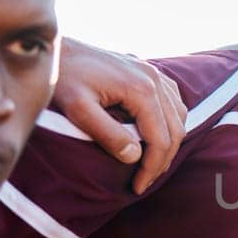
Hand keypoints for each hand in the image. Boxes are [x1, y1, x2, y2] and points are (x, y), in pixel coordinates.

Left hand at [54, 37, 187, 193]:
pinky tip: (154, 135)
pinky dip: (170, 122)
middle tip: (144, 181)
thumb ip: (107, 133)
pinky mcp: (149, 71)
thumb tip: (134, 156)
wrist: (57, 49)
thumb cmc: (64, 78)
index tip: (137, 187)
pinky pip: (173, 101)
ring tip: (150, 164)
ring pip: (179, 116)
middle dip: (162, 160)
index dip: (152, 168)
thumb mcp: (79, 109)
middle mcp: (155, 78)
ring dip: (169, 143)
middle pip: (176, 130)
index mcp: (142, 89)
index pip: (161, 139)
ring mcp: (154, 72)